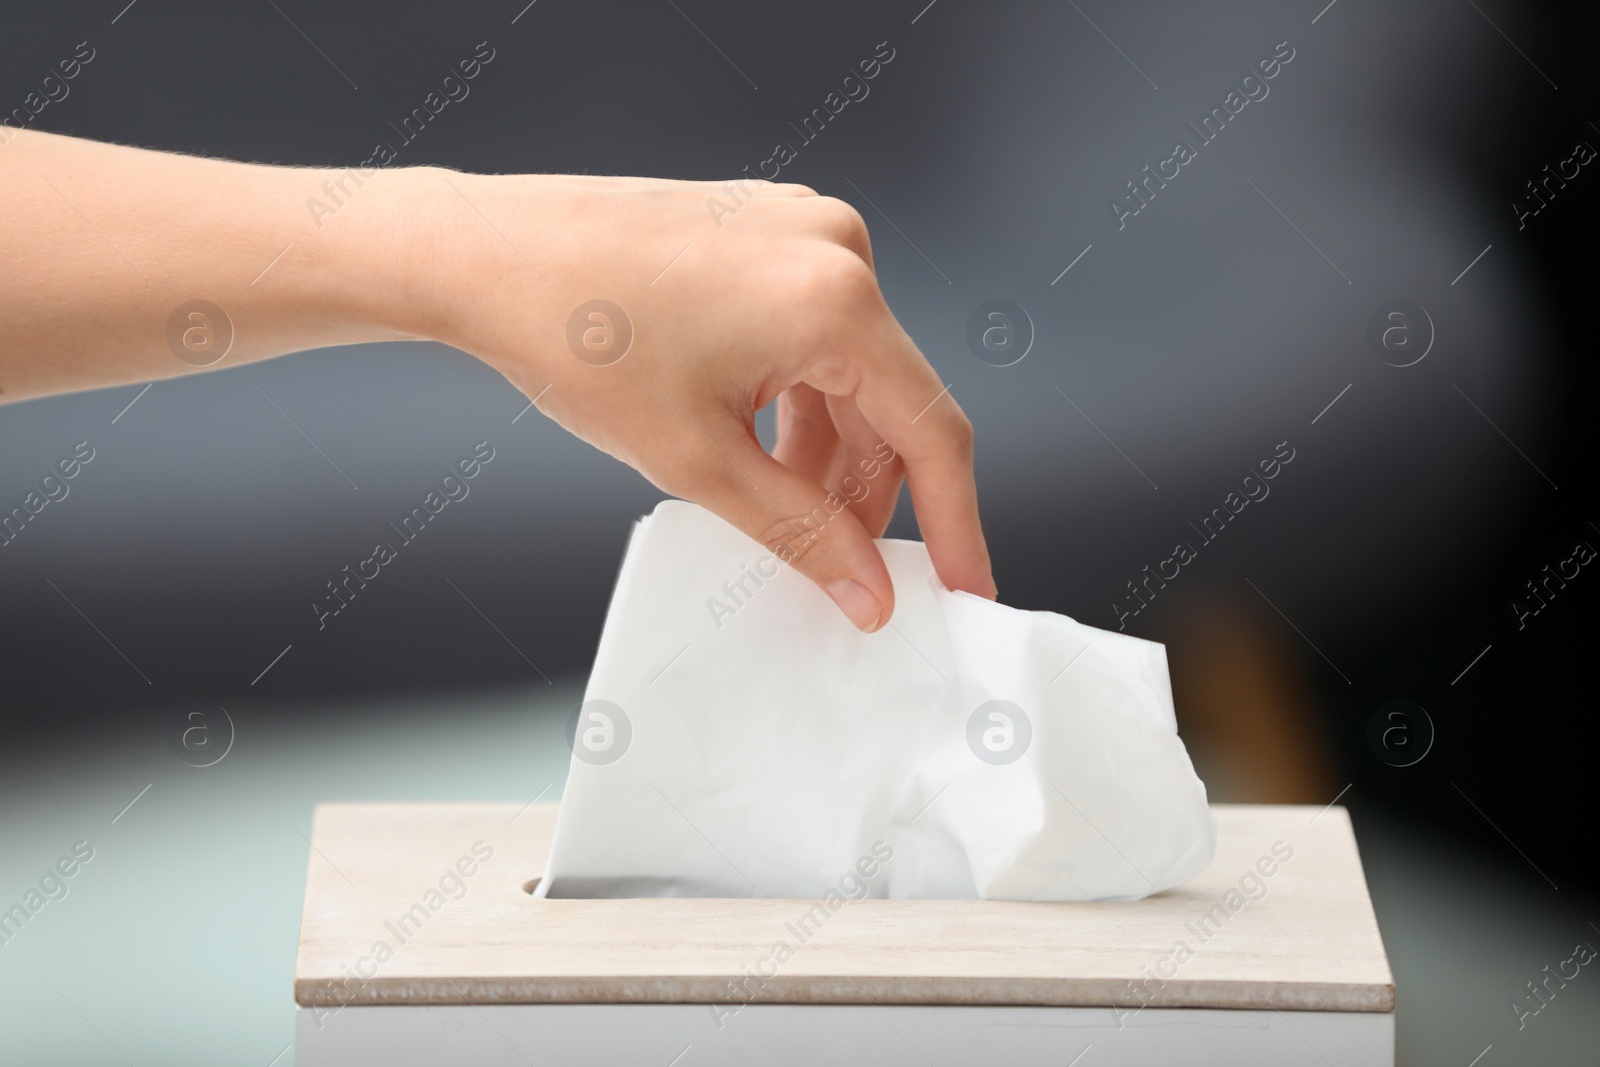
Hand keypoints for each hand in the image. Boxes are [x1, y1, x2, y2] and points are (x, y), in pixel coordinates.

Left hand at [399, 172, 996, 629]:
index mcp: (835, 298)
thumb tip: (872, 594)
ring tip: (778, 509)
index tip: (966, 589)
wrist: (487, 254)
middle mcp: (838, 248)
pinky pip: (815, 333)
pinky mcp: (770, 229)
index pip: (932, 429)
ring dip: (829, 451)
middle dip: (870, 493)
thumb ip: (801, 533)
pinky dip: (799, 399)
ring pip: (851, 372)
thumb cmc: (576, 341)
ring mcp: (804, 228)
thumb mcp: (697, 460)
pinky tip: (756, 445)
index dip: (955, 522)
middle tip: (842, 569)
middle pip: (894, 401)